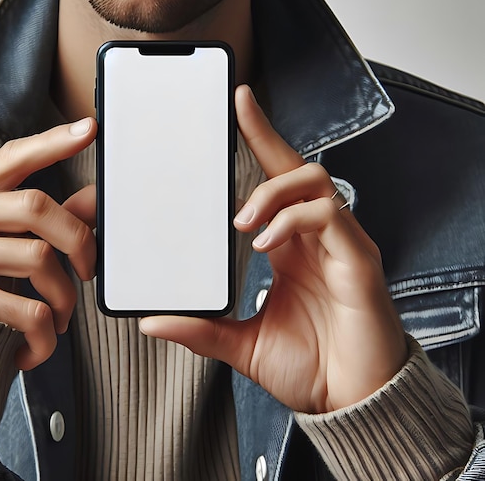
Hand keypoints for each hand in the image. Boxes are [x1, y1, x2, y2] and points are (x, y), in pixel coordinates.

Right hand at [0, 119, 97, 370]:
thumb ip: (45, 216)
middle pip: (35, 206)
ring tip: (64, 314)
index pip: (15, 157)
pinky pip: (27, 311)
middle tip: (90, 268)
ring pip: (38, 260)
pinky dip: (48, 334)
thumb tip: (96, 199)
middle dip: (78, 238)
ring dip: (66, 296)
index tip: (90, 129)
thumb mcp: (0, 233)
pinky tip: (44, 340)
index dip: (53, 143)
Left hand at [139, 86, 406, 412]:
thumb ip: (201, 328)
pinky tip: (266, 241)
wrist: (352, 403)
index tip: (235, 108)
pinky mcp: (358, 260)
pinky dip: (293, 219)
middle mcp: (316, 236)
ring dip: (273, 190)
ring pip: (315, 182)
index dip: (259, 141)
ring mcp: (340, 244)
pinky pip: (329, 216)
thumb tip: (152, 321)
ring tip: (241, 220)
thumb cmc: (308, 367)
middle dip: (266, 134)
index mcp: (289, 246)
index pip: (274, 181)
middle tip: (236, 110)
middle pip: (296, 166)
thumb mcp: (241, 343)